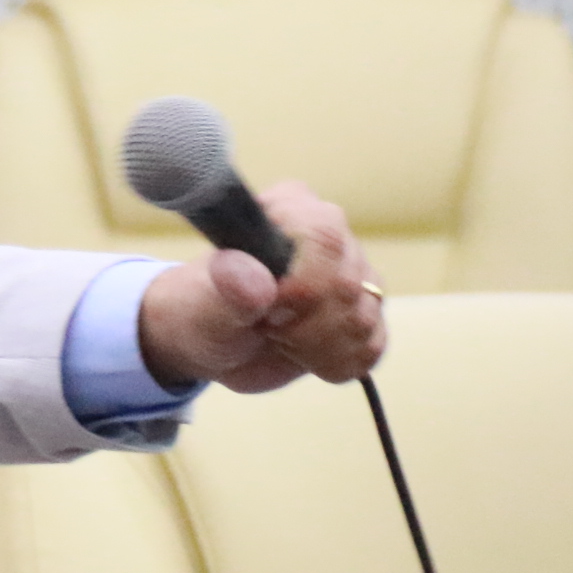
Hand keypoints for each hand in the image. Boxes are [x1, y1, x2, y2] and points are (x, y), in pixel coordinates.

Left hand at [136, 181, 387, 393]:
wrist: (213, 344)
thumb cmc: (200, 313)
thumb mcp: (202, 308)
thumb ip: (227, 290)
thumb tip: (251, 275)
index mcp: (287, 210)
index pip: (325, 238)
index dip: (301, 286)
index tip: (266, 310)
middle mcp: (330, 235)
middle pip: (348, 287)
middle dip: (303, 326)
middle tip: (264, 326)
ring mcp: (355, 273)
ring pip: (363, 320)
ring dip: (315, 347)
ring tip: (277, 338)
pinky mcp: (366, 311)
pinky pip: (372, 346)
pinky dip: (334, 362)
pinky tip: (302, 352)